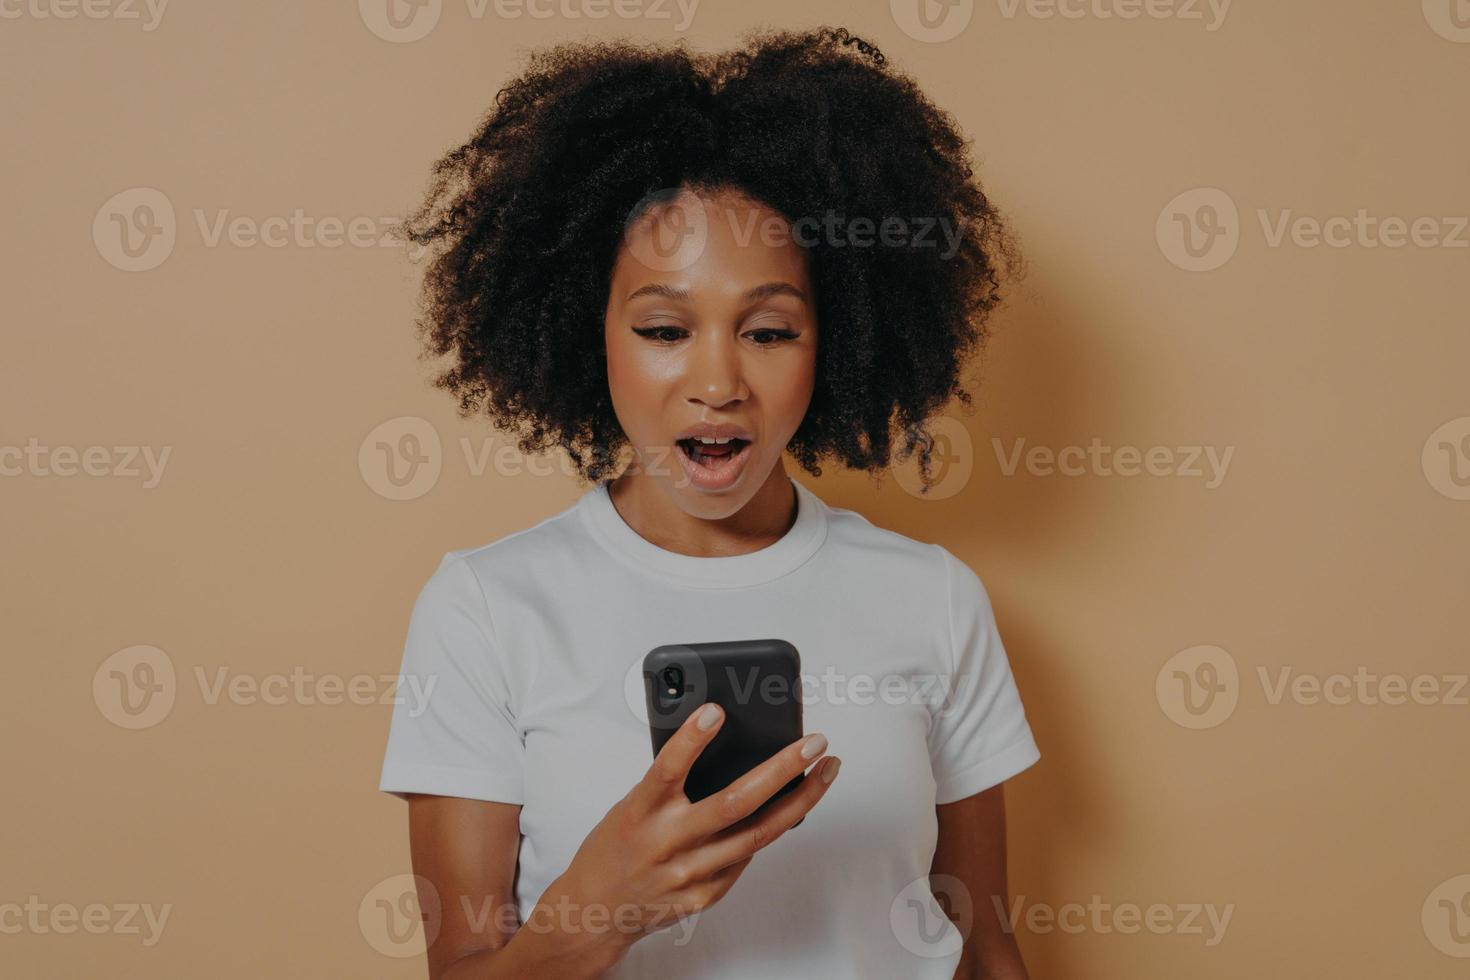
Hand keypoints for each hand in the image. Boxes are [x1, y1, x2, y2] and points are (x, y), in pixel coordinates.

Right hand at [543, 702, 839, 956]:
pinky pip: (744, 860)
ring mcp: (688, 874)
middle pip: (734, 804)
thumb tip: (716, 747)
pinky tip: (784, 812)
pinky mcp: (703, 896)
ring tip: (824, 772)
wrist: (595, 910)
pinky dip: (765, 833)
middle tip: (814, 743)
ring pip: (757, 835)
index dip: (690, 740)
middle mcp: (666, 843)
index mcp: (640, 812)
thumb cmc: (614, 848)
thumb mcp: (630, 805)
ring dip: (798, 801)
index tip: (715, 711)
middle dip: (782, 770)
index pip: (667, 770)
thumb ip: (669, 785)